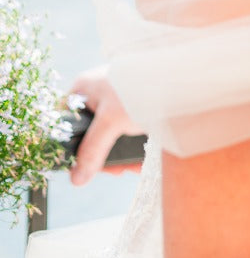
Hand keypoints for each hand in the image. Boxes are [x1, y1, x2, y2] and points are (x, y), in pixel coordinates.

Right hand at [68, 66, 143, 185]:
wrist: (178, 77)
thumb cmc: (138, 88)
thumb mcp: (111, 122)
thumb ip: (92, 150)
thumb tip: (76, 179)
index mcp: (84, 89)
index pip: (64, 121)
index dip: (69, 145)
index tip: (80, 166)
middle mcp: (98, 94)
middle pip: (89, 132)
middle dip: (101, 155)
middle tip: (114, 171)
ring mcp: (116, 100)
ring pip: (109, 134)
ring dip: (118, 154)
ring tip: (129, 169)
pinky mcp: (134, 106)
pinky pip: (126, 131)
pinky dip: (131, 146)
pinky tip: (140, 161)